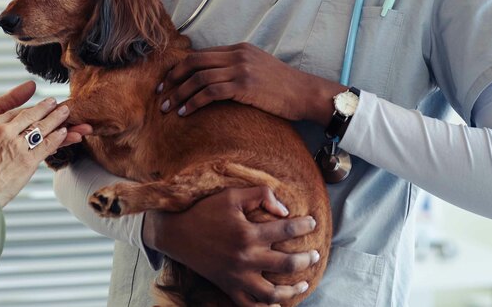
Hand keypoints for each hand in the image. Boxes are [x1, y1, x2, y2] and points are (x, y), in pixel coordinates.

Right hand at [0, 81, 90, 183]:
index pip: (13, 113)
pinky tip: (65, 132)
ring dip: (56, 118)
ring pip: (41, 127)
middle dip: (45, 108)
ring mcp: (16, 145)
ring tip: (65, 112)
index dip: (28, 109)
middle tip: (54, 102)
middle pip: (29, 116)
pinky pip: (47, 144)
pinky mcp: (27, 160)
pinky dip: (58, 137)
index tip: (36, 107)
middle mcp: (3, 131)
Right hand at [144, 186, 318, 306]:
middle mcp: (246, 258)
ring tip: (304, 282)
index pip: (287, 231)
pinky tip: (278, 305)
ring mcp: (237, 277)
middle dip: (307, 258)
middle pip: (287, 264)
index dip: (304, 226)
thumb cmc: (204, 211)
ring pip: (272, 293)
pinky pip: (249, 305)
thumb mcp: (231, 195)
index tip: (312, 223)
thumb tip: (285, 211)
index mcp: (248, 234)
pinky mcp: (227, 287)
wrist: (176, 233)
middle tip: (315, 254)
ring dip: (292, 290)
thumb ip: (261, 195)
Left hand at [157, 43, 345, 122]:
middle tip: (159, 93)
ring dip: (179, 93)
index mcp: (239, 49)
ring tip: (168, 107)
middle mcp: (237, 55)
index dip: (180, 67)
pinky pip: (210, 92)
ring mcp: (241, 69)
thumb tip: (213, 81)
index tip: (167, 81)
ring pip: (198, 77)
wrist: (306, 93)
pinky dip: (193, 102)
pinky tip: (185, 112)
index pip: (201, 54)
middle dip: (172, 78)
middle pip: (194, 61)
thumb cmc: (284, 88)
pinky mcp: (244, 86)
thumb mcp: (258, 69)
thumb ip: (237, 69)